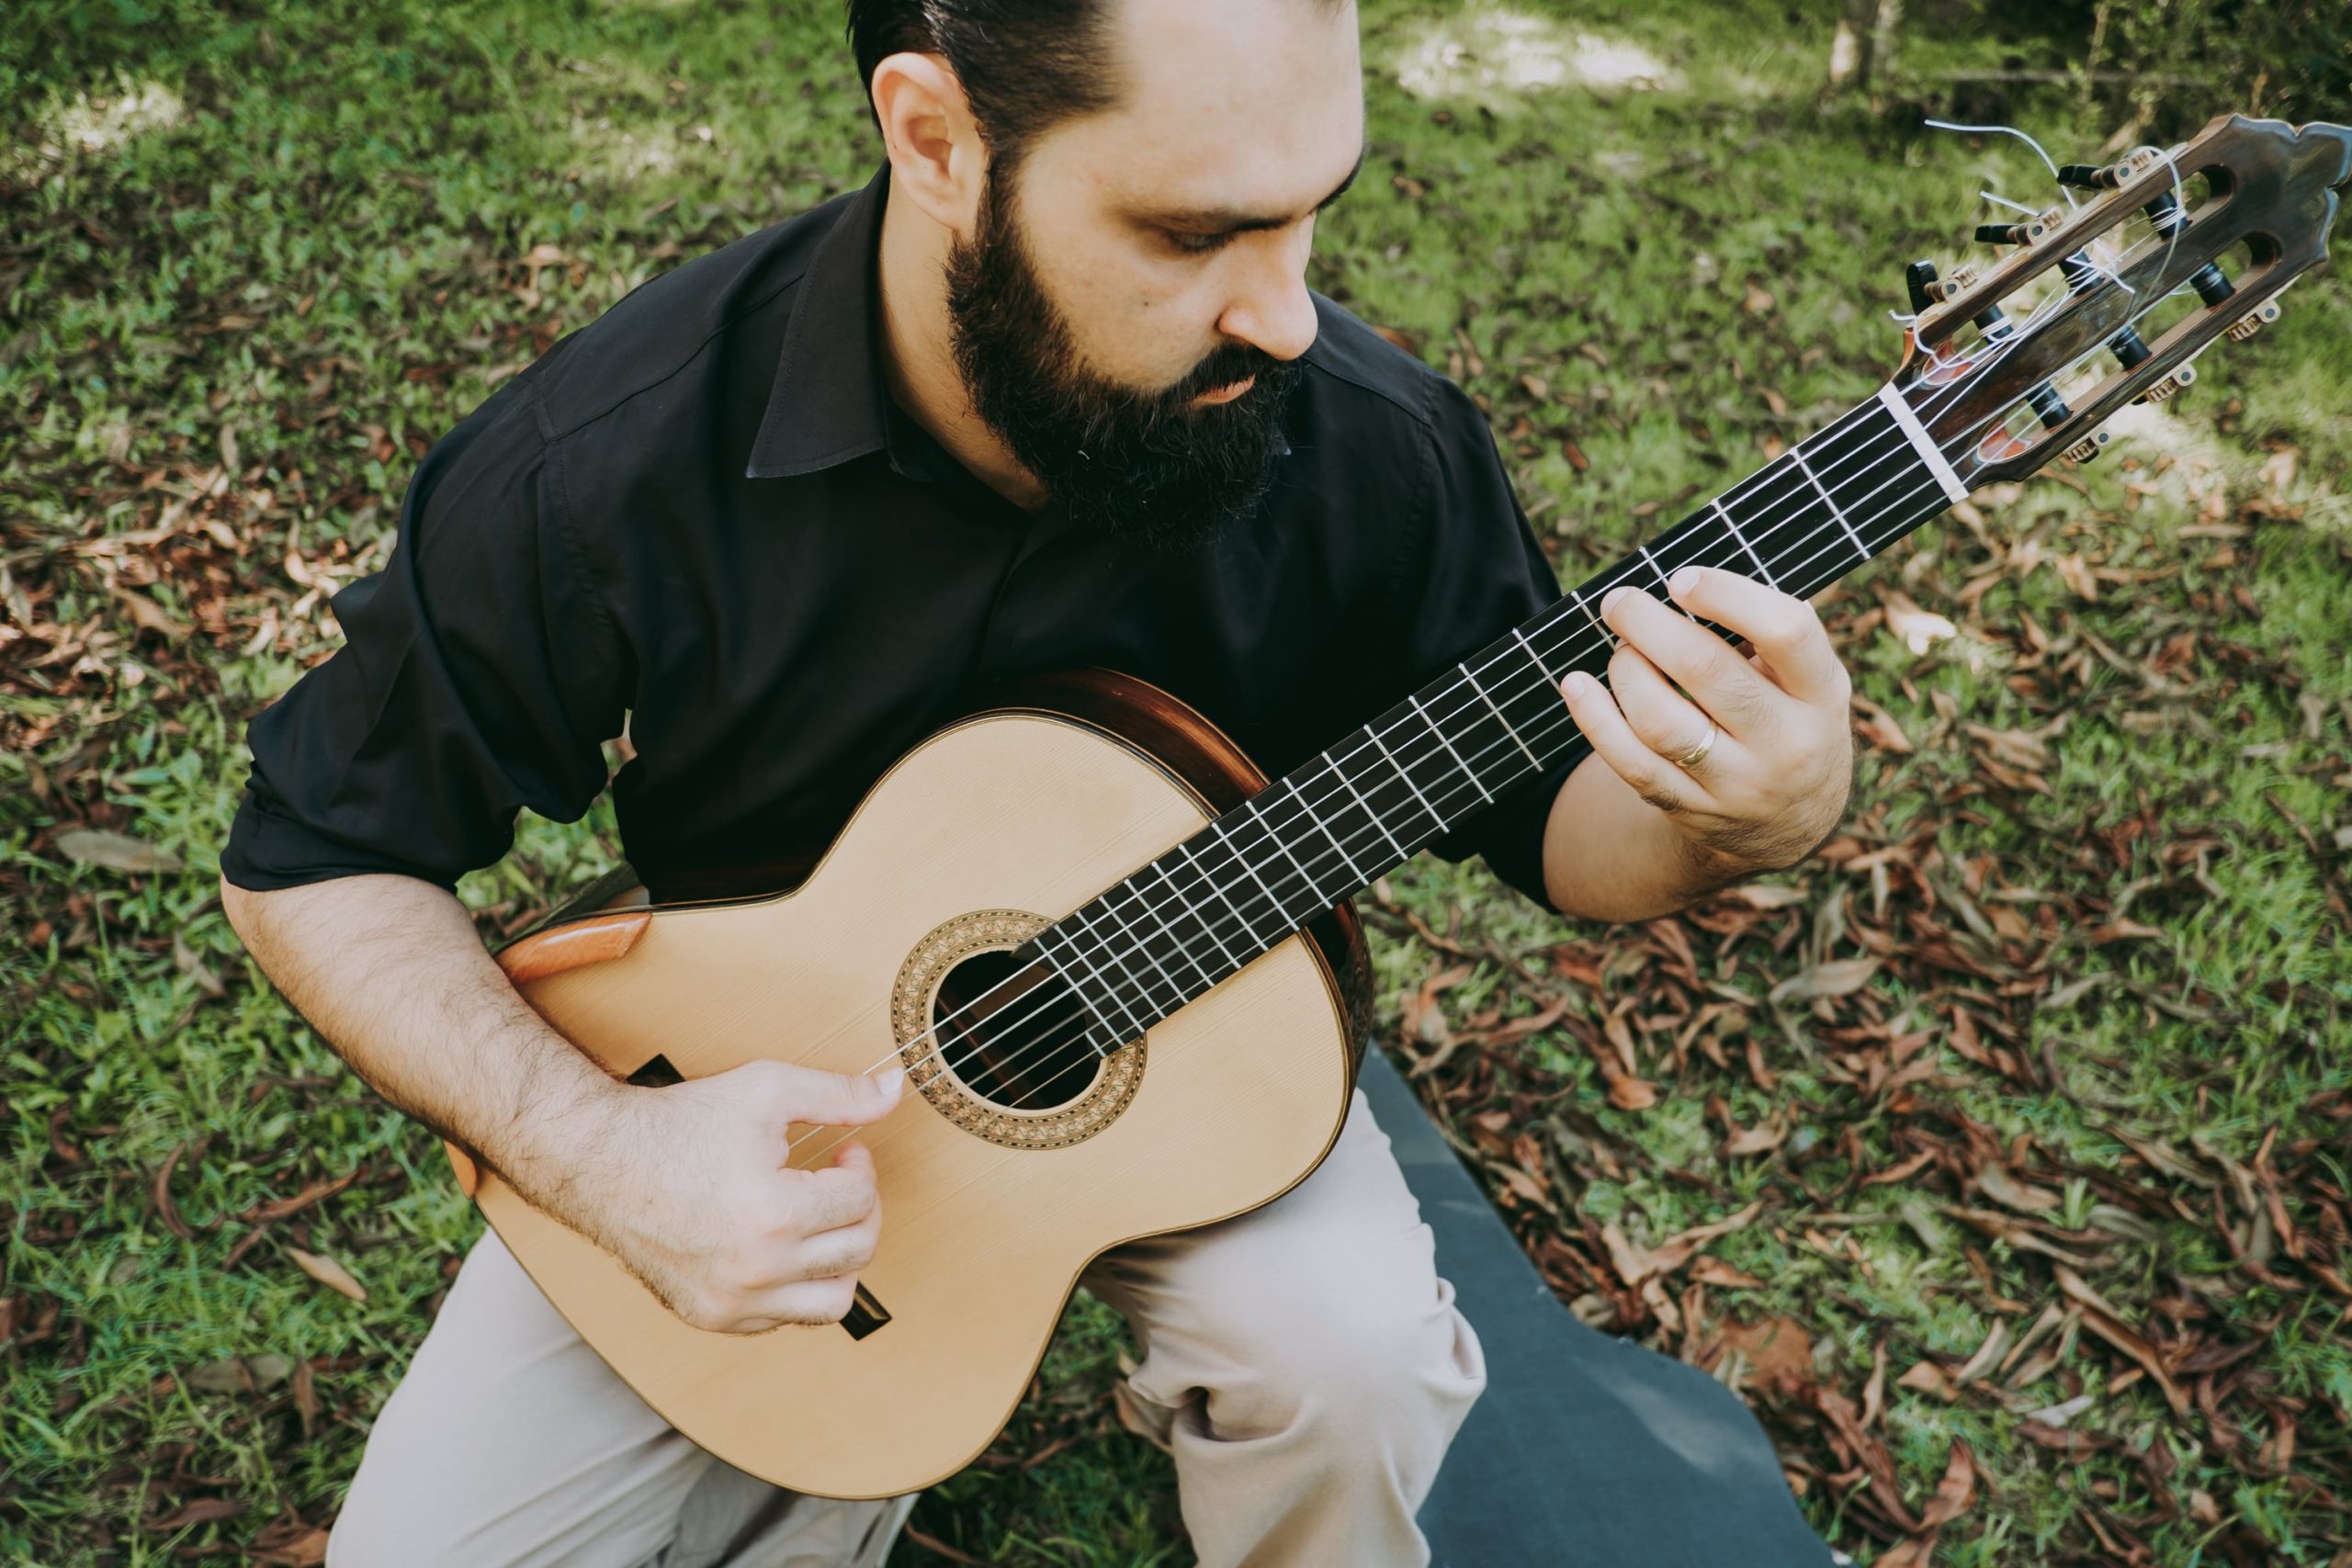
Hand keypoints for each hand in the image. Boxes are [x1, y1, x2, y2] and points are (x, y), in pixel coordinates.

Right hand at [576, 1058, 905, 1333]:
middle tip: (838, 1183)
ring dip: (840, 1259)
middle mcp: (756, 1270)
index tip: (845, 1153)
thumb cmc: (682, 1123)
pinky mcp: (711, 1317)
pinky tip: (779, 1247)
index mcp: (774, 1214)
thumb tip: (898, 1088)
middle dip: (860, 1209)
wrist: (602, 1162)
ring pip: (832, 1303)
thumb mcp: (766, 1089)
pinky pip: (783, 1319)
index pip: (859, 1200)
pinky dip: (795, 1288)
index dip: (862, 1168)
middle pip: (857, 1250)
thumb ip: (839, 1094)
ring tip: (820, 1223)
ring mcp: (732, 1302)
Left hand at [1556, 564, 1852, 876]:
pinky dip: (1595, 719)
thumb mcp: (1809, 679)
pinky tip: (1575, 685)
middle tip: (1620, 601)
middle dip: (1650, 625)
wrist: (1793, 820)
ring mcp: (1738, 784)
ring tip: (1620, 650)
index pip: (1784, 632)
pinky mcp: (1692, 811)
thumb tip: (1694, 581)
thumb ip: (1771, 634)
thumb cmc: (1790, 718)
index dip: (1727, 595)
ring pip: (1661, 722)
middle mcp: (1787, 743)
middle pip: (1707, 671)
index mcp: (1821, 694)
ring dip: (1626, 671)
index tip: (1681, 579)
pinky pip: (1632, 764)